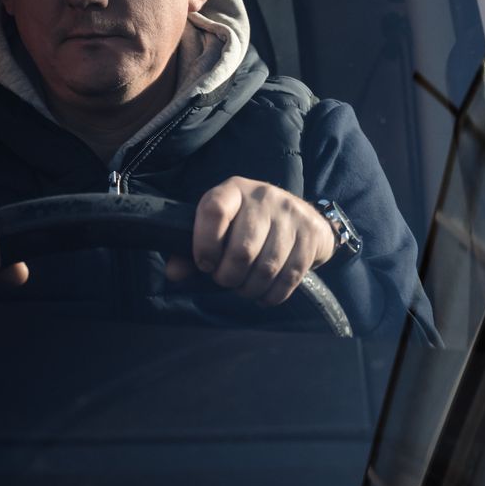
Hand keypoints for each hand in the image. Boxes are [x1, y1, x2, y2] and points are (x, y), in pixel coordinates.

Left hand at [164, 177, 334, 304]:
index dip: (205, 244)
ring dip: (250, 289)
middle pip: (242, 250)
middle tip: (226, 280)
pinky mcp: (310, 235)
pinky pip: (290, 277)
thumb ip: (192, 251)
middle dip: (229, 277)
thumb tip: (174, 274)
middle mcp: (263, 197)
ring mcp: (291, 215)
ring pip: (267, 268)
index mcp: (233, 190)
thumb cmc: (249, 226)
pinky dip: (272, 294)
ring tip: (244, 289)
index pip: (214, 211)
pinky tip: (264, 294)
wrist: (304, 217)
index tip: (205, 264)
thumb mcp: (220, 228)